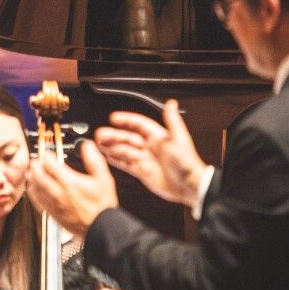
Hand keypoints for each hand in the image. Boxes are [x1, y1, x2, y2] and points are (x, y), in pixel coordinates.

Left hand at [27, 137, 118, 237]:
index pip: (49, 164)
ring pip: (34, 188)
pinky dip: (33, 192)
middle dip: (36, 164)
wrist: (101, 229)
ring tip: (34, 171)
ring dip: (32, 177)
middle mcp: (57, 193)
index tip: (48, 153)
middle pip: (37, 175)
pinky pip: (36, 201)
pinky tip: (35, 189)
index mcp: (68, 182)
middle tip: (37, 160)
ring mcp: (53, 204)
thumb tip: (87, 146)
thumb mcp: (104, 179)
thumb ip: (94, 160)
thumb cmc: (102, 207)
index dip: (46, 155)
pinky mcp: (52, 214)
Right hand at [92, 99, 210, 209]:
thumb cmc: (187, 163)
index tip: (113, 118)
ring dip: (112, 146)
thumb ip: (172, 121)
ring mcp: (146, 159)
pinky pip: (126, 164)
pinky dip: (116, 160)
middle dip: (113, 135)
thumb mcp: (179, 139)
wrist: (189, 186)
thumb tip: (171, 104)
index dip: (126, 120)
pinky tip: (108, 156)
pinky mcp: (143, 171)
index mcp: (158, 136)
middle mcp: (151, 146)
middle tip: (101, 134)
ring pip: (125, 150)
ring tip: (99, 144)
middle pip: (128, 137)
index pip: (139, 124)